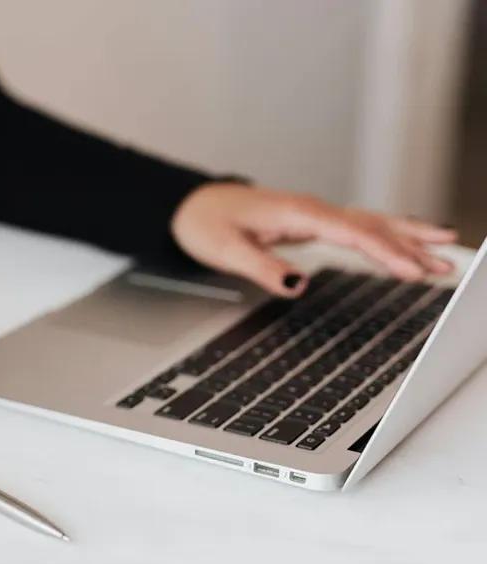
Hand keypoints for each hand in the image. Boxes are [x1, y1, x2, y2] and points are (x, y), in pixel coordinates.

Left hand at [171, 183, 457, 296]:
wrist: (191, 206)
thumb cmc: (205, 224)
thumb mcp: (225, 250)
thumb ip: (261, 267)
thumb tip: (297, 284)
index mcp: (297, 213)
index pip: (351, 232)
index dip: (385, 252)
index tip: (412, 270)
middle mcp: (312, 210)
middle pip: (371, 226)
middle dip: (411, 246)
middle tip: (447, 266)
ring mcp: (314, 215)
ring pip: (371, 224)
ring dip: (408, 238)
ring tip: (446, 251)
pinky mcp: (312, 222)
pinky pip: (359, 227)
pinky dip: (388, 233)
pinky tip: (410, 240)